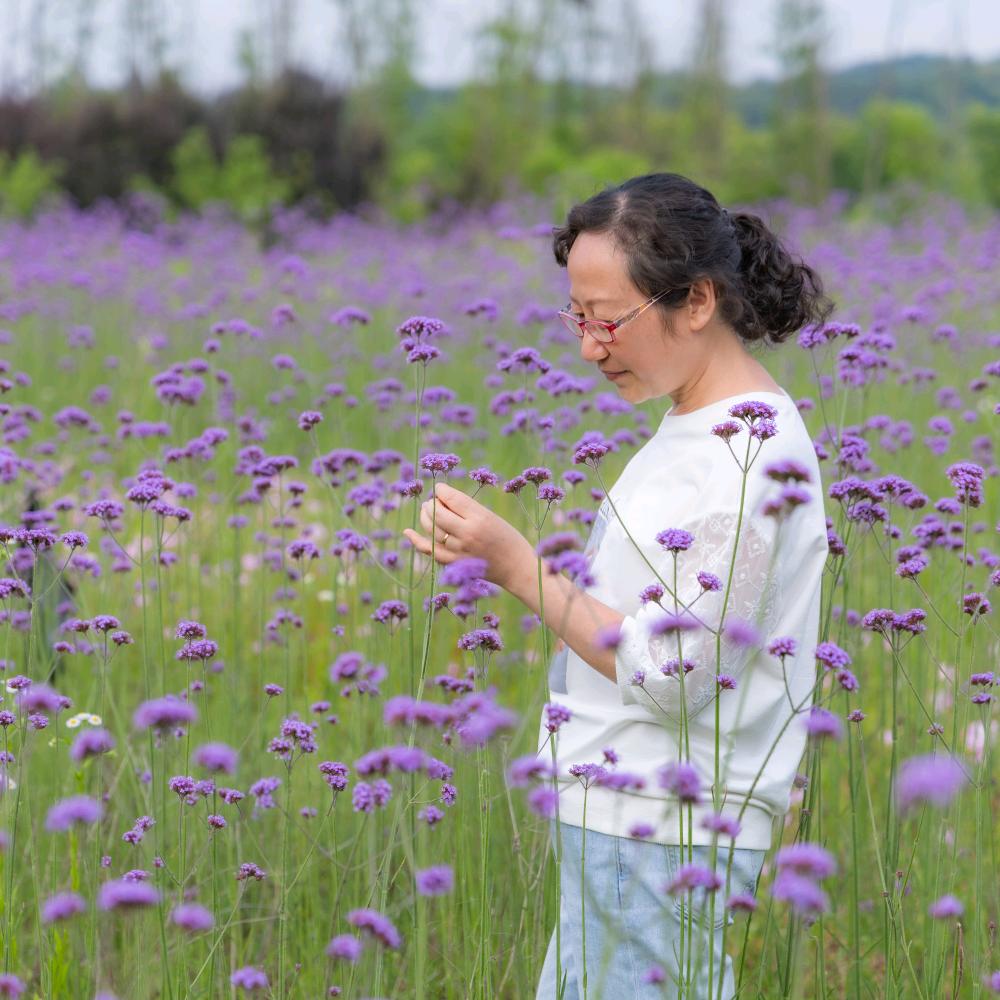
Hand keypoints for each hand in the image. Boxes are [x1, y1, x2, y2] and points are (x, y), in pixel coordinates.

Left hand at [402, 482, 535, 591]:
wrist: (516, 566)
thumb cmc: (507, 537)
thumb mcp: (491, 516)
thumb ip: (467, 508)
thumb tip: (441, 498)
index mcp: (480, 518)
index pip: (452, 498)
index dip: (442, 490)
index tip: (440, 489)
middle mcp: (467, 534)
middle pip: (438, 512)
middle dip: (432, 503)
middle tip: (434, 501)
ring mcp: (459, 550)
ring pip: (431, 529)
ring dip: (425, 517)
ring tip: (428, 511)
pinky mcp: (454, 563)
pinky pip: (429, 551)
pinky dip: (416, 541)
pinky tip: (407, 532)